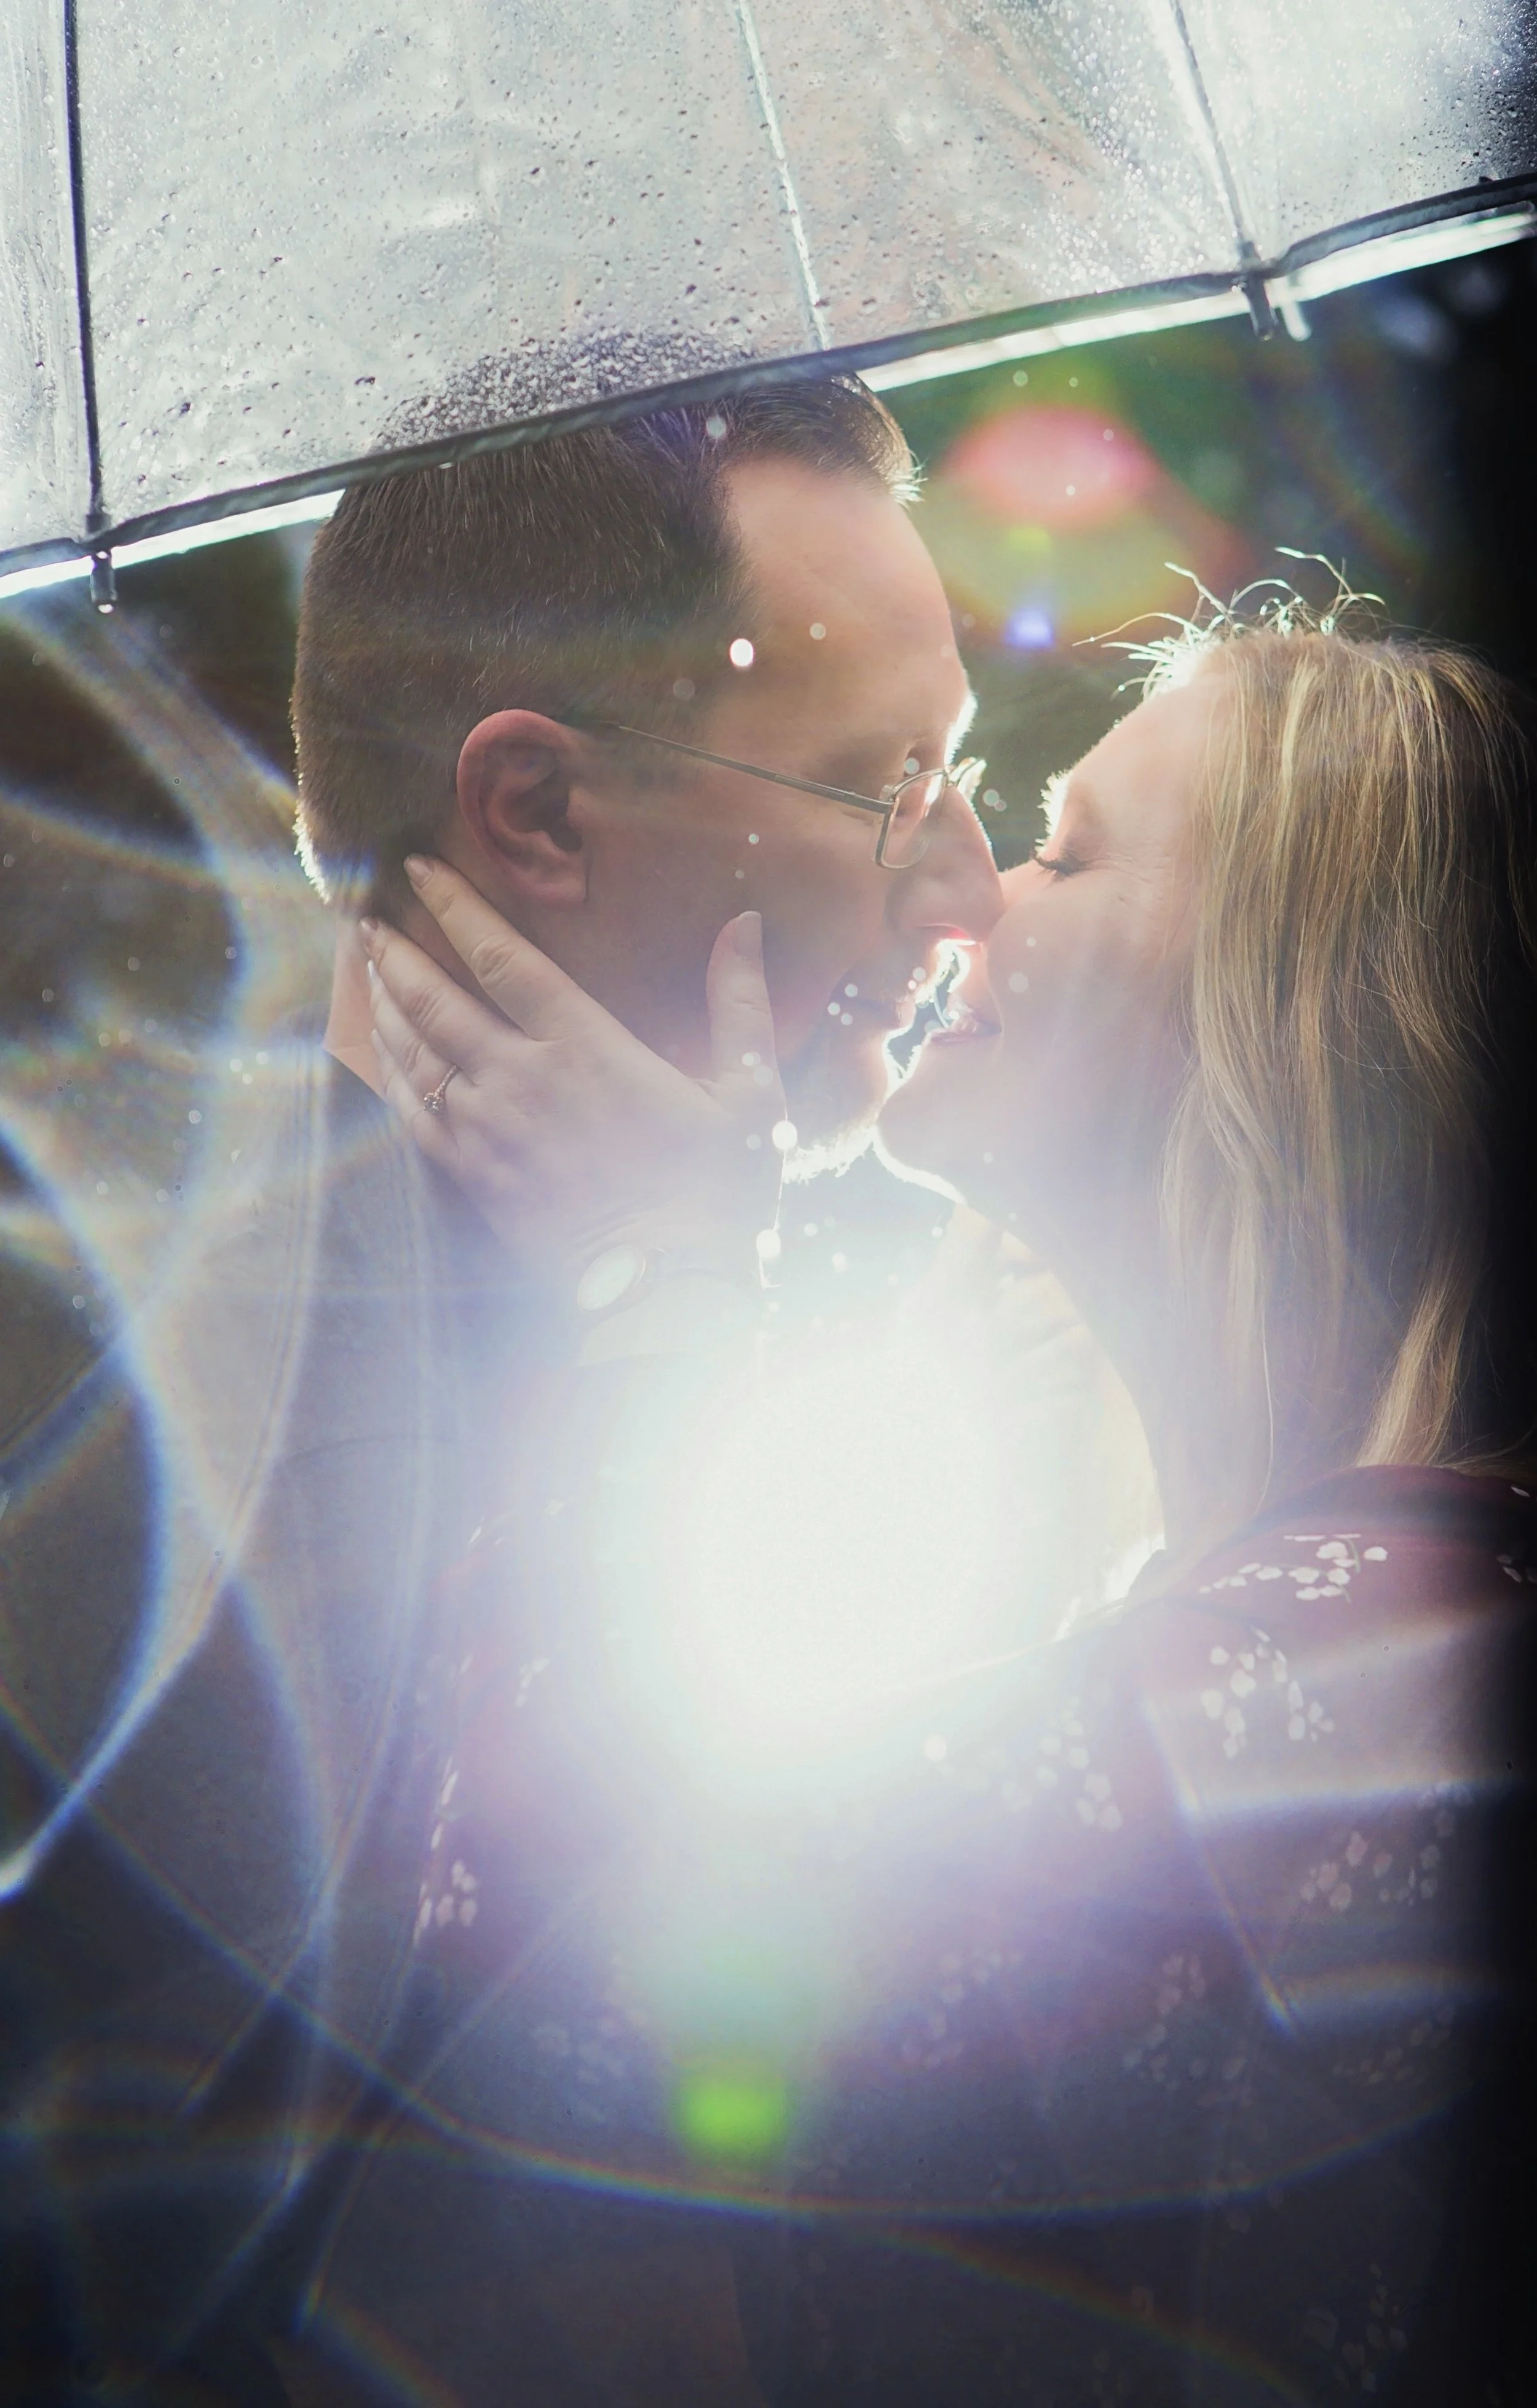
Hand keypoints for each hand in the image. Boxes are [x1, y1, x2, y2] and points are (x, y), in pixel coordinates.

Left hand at [362, 857, 786, 1288]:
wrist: (669, 1298)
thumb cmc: (719, 1195)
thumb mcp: (750, 1095)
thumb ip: (740, 1004)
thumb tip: (745, 924)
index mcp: (586, 1045)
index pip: (503, 957)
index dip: (455, 907)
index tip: (418, 868)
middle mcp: (524, 1080)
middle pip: (437, 1000)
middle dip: (397, 954)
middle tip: (366, 921)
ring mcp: (491, 1133)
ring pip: (415, 1054)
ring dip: (385, 1007)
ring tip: (368, 974)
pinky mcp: (477, 1182)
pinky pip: (415, 1117)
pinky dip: (391, 1077)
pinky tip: (382, 1056)